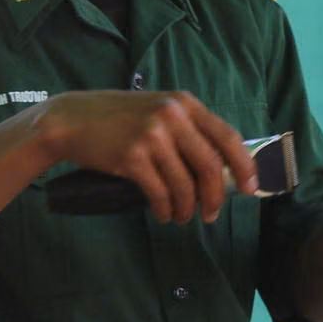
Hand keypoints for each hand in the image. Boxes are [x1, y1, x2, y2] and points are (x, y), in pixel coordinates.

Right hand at [26, 90, 255, 223]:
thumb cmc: (119, 118)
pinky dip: (165, 209)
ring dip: (187, 208)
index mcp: (185, 104)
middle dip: (215, 196)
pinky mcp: (131, 157)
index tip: (250, 187)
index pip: (228, 137)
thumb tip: (222, 167)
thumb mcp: (159, 110)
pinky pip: (159, 193)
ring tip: (183, 217)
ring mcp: (151, 136)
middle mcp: (172, 116)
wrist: (72, 119)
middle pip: (209, 166)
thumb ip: (188, 129)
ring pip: (184, 185)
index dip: (244, 165)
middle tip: (212, 214)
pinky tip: (164, 214)